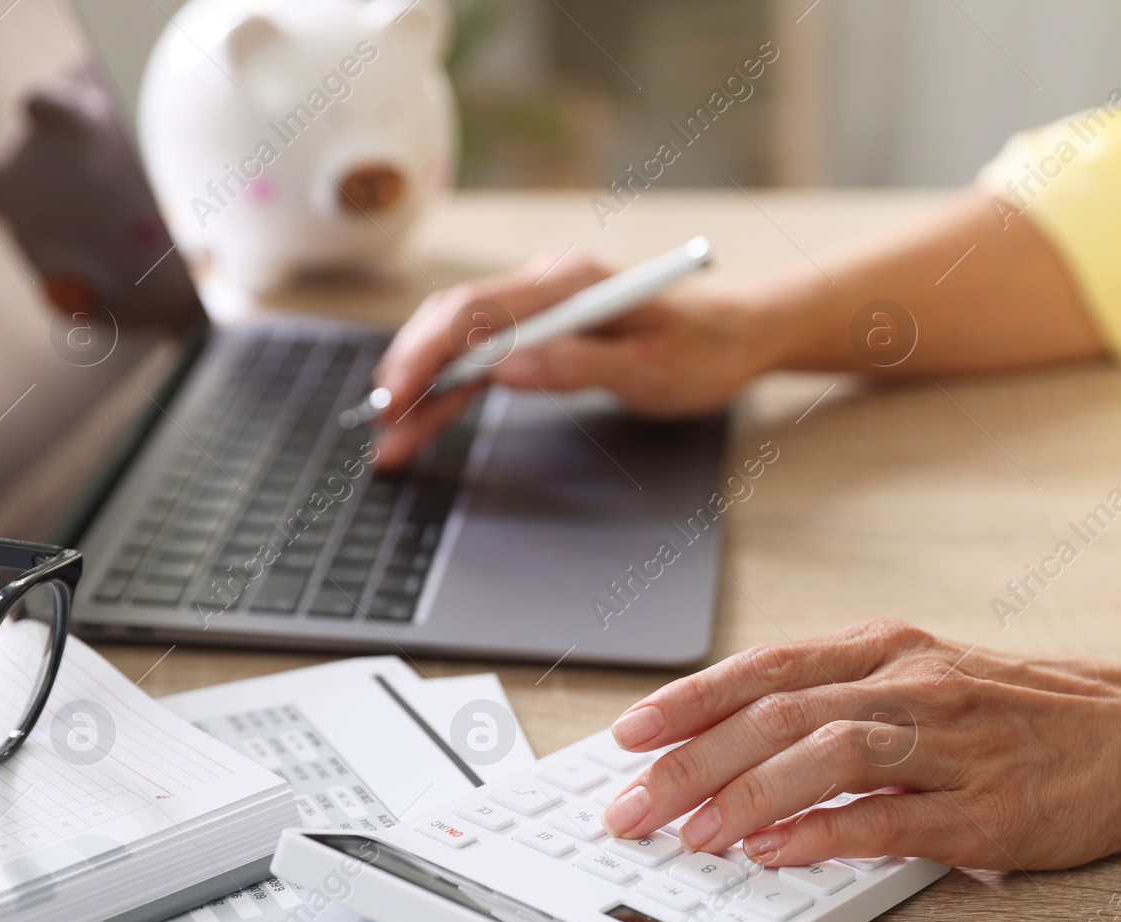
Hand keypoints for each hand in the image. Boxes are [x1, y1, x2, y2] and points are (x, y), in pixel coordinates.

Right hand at [370, 248, 780, 470]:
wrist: (739, 332)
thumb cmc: (704, 348)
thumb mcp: (650, 367)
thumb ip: (576, 365)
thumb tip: (504, 369)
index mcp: (568, 283)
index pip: (475, 311)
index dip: (427, 353)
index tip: (398, 395)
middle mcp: (545, 285)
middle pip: (453, 323)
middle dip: (409, 373)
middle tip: (381, 428)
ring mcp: (540, 307)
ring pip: (460, 344)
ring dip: (422, 388)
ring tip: (391, 440)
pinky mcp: (542, 332)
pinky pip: (483, 358)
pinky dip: (451, 389)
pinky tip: (423, 420)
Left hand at [599, 620, 1120, 870]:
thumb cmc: (1023, 711)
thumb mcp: (922, 677)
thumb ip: (838, 698)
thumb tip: (737, 739)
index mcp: (887, 649)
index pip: (765, 668)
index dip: (689, 700)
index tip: (629, 733)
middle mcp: (912, 684)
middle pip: (778, 712)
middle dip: (692, 760)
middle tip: (633, 803)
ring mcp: (950, 744)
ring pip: (828, 754)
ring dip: (747, 795)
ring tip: (693, 834)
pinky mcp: (983, 808)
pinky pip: (890, 818)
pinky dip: (824, 833)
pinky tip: (776, 851)